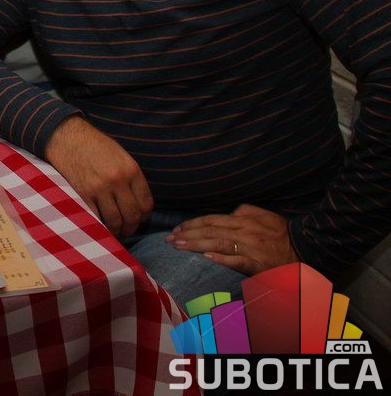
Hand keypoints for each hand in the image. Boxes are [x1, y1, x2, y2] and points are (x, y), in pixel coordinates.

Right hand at [44, 116, 153, 237]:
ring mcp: (99, 189)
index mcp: (131, 170)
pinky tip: (99, 225)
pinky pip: (95, 218)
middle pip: (132, 215)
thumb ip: (131, 178)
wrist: (66, 138)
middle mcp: (117, 181)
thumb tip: (137, 203)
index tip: (138, 218)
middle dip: (131, 227)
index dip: (143, 216)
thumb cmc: (94, 145)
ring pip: (115, 221)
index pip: (146, 203)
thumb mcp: (120, 156)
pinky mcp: (82, 194)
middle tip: (127, 230)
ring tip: (114, 231)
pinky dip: (99, 226)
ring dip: (116, 231)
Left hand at [166, 204, 297, 275]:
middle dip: (187, 234)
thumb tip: (231, 212)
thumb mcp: (264, 215)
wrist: (306, 247)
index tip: (177, 229)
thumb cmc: (283, 233)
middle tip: (169, 239)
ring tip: (178, 246)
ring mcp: (250, 247)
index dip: (192, 224)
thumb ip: (246, 212)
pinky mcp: (257, 263)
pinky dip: (221, 258)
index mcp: (243, 220)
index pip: (211, 220)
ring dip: (195, 244)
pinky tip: (207, 257)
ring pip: (217, 243)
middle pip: (210, 230)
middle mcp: (243, 231)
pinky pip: (237, 260)